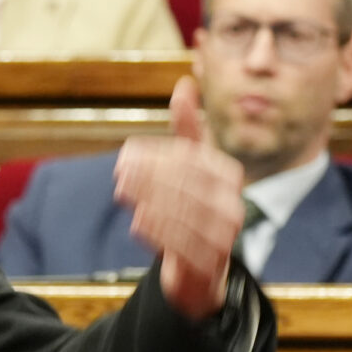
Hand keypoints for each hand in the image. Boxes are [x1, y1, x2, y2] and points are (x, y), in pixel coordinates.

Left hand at [114, 76, 243, 320]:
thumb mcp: (190, 167)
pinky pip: (187, 247)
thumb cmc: (193, 207)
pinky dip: (161, 232)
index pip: (194, 161)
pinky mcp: (209, 264)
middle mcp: (233, 205)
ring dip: (152, 200)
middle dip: (152, 176)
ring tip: (121, 192)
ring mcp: (225, 237)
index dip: (160, 155)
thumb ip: (187, 129)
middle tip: (119, 171)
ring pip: (188, 215)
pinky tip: (136, 221)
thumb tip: (184, 83)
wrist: (199, 268)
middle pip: (190, 186)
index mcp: (228, 177)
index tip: (126, 153)